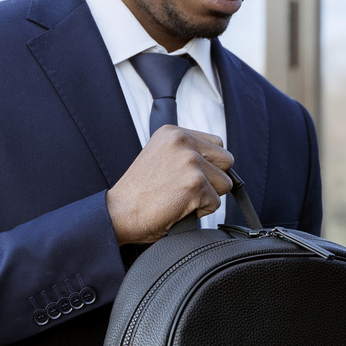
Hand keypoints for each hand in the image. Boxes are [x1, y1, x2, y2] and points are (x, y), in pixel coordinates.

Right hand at [107, 126, 233, 243]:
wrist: (118, 213)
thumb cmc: (138, 193)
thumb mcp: (160, 157)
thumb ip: (185, 151)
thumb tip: (215, 162)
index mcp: (173, 132)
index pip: (216, 143)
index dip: (208, 165)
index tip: (188, 176)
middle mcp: (182, 141)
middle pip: (226, 160)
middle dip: (213, 178)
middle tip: (187, 188)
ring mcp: (189, 161)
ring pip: (225, 183)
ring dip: (208, 196)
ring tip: (181, 198)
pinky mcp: (195, 184)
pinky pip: (215, 203)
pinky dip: (200, 211)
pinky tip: (179, 208)